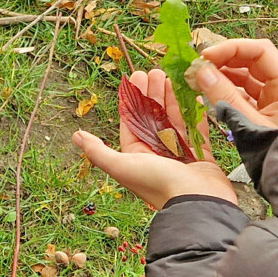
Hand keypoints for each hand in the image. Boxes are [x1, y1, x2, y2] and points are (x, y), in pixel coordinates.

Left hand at [74, 69, 236, 209]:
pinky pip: (196, 128)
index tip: (135, 77)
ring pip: (174, 118)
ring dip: (171, 97)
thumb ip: (99, 151)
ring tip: (170, 77)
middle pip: (153, 116)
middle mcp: (157, 152)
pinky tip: (192, 93)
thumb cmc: (158, 185)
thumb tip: (76, 136)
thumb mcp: (122, 166)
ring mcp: (180, 153)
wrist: (198, 205)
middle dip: (153, 93)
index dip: (132, 98)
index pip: (131, 120)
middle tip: (155, 71)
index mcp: (137, 154)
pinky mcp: (202, 154)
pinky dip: (194, 111)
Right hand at [198, 39, 277, 128]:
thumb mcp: (248, 125)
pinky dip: (227, 89)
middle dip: (224, 60)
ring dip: (223, 74)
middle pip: (252, 61)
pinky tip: (209, 92)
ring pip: (247, 77)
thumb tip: (201, 71)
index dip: (231, 48)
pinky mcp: (269, 111)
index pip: (259, 51)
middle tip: (197, 66)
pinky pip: (246, 92)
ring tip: (198, 79)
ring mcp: (277, 100)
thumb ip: (223, 96)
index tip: (205, 56)